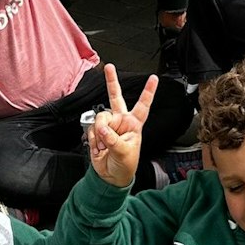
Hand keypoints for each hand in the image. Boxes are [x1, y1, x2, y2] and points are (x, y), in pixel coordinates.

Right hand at [88, 64, 157, 187]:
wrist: (111, 176)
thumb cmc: (125, 165)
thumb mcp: (125, 153)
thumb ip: (113, 140)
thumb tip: (102, 129)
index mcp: (134, 124)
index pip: (143, 105)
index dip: (148, 92)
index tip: (154, 78)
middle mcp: (121, 121)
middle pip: (115, 97)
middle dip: (111, 81)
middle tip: (109, 67)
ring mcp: (108, 125)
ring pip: (100, 117)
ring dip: (99, 133)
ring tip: (104, 145)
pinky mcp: (96, 132)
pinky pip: (91, 129)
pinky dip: (93, 140)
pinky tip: (98, 147)